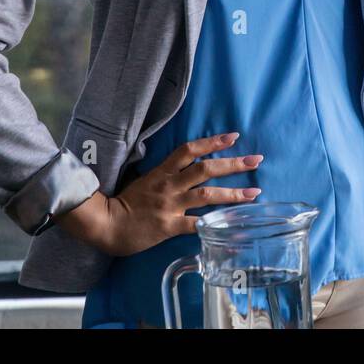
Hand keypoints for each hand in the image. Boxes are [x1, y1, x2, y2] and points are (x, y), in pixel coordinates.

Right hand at [54, 132, 262, 256]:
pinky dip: (215, 224)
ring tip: (255, 192)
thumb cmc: (125, 202)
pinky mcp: (169, 226)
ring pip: (207, 194)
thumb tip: (187, 165)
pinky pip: (197, 224)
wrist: (106, 224)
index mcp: (163, 172)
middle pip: (205, 169)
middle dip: (233, 164)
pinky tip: (233, 226)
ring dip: (233, 193)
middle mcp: (170, 185)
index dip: (212, 142)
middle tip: (256, 159)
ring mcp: (170, 205)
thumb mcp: (144, 179)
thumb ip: (166, 173)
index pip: (190, 150)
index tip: (234, 136)